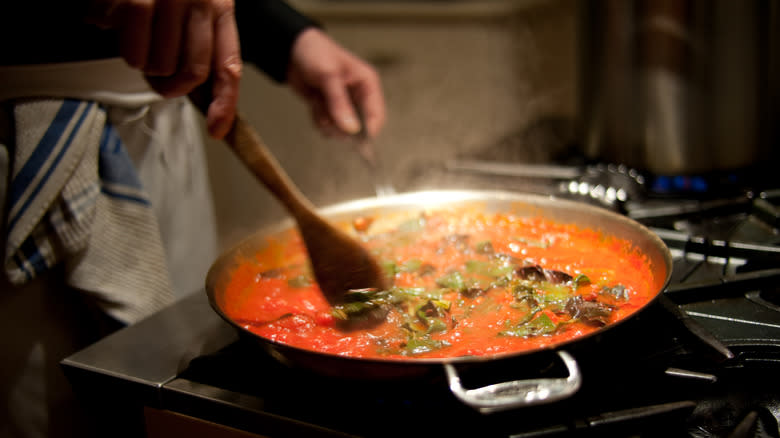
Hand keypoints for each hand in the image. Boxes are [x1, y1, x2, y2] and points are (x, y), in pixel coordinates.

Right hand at [85, 0, 240, 138]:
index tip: (218, 129)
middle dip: (170, 83)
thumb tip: (196, 88)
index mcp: (219, 5)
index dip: (225, 103)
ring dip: (142, 61)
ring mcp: (169, 1)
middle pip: (192, 73)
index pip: (228, 65)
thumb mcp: (194, 0)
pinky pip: (133, 53)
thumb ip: (199, 39)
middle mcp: (200, 1)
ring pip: (160, 66)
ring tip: (134, 35)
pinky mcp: (138, 2)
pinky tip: (116, 22)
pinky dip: (122, 47)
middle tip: (154, 71)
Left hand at [287, 28, 385, 138]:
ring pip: (340, 129)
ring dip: (327, 122)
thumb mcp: (329, 76)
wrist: (290, 50)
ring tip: (318, 103)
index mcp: (367, 84)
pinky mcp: (329, 109)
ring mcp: (343, 104)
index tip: (353, 138)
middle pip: (358, 127)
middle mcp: (358, 96)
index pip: (376, 115)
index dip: (367, 130)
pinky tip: (313, 103)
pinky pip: (327, 126)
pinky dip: (318, 119)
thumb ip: (340, 103)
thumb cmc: (315, 52)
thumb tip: (351, 129)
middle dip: (341, 126)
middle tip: (328, 118)